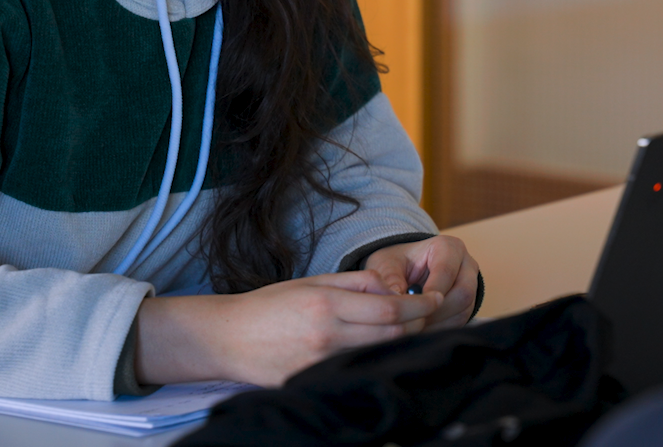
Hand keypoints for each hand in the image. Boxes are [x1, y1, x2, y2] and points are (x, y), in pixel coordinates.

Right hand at [133, 272, 441, 386]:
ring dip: (400, 341)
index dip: (419, 304)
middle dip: (418, 323)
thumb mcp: (311, 281)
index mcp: (326, 304)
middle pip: (392, 334)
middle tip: (430, 314)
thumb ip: (353, 282)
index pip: (389, 308)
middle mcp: (327, 334)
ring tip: (412, 329)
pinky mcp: (314, 380)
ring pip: (379, 353)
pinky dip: (374, 358)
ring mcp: (321, 362)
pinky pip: (356, 368)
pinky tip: (381, 350)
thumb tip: (390, 285)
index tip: (434, 299)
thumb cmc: (269, 305)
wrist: (228, 338)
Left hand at [363, 236, 478, 328]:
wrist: (405, 270)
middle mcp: (465, 265)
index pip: (446, 271)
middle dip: (435, 311)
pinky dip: (438, 329)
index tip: (411, 307)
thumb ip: (390, 280)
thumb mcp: (387, 264)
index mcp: (448, 248)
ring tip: (412, 327)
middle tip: (412, 321)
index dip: (430, 292)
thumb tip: (395, 299)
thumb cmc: (397, 263)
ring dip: (437, 323)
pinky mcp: (468, 306)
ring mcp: (470, 287)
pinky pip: (459, 323)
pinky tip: (419, 331)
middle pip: (463, 293)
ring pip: (463, 311)